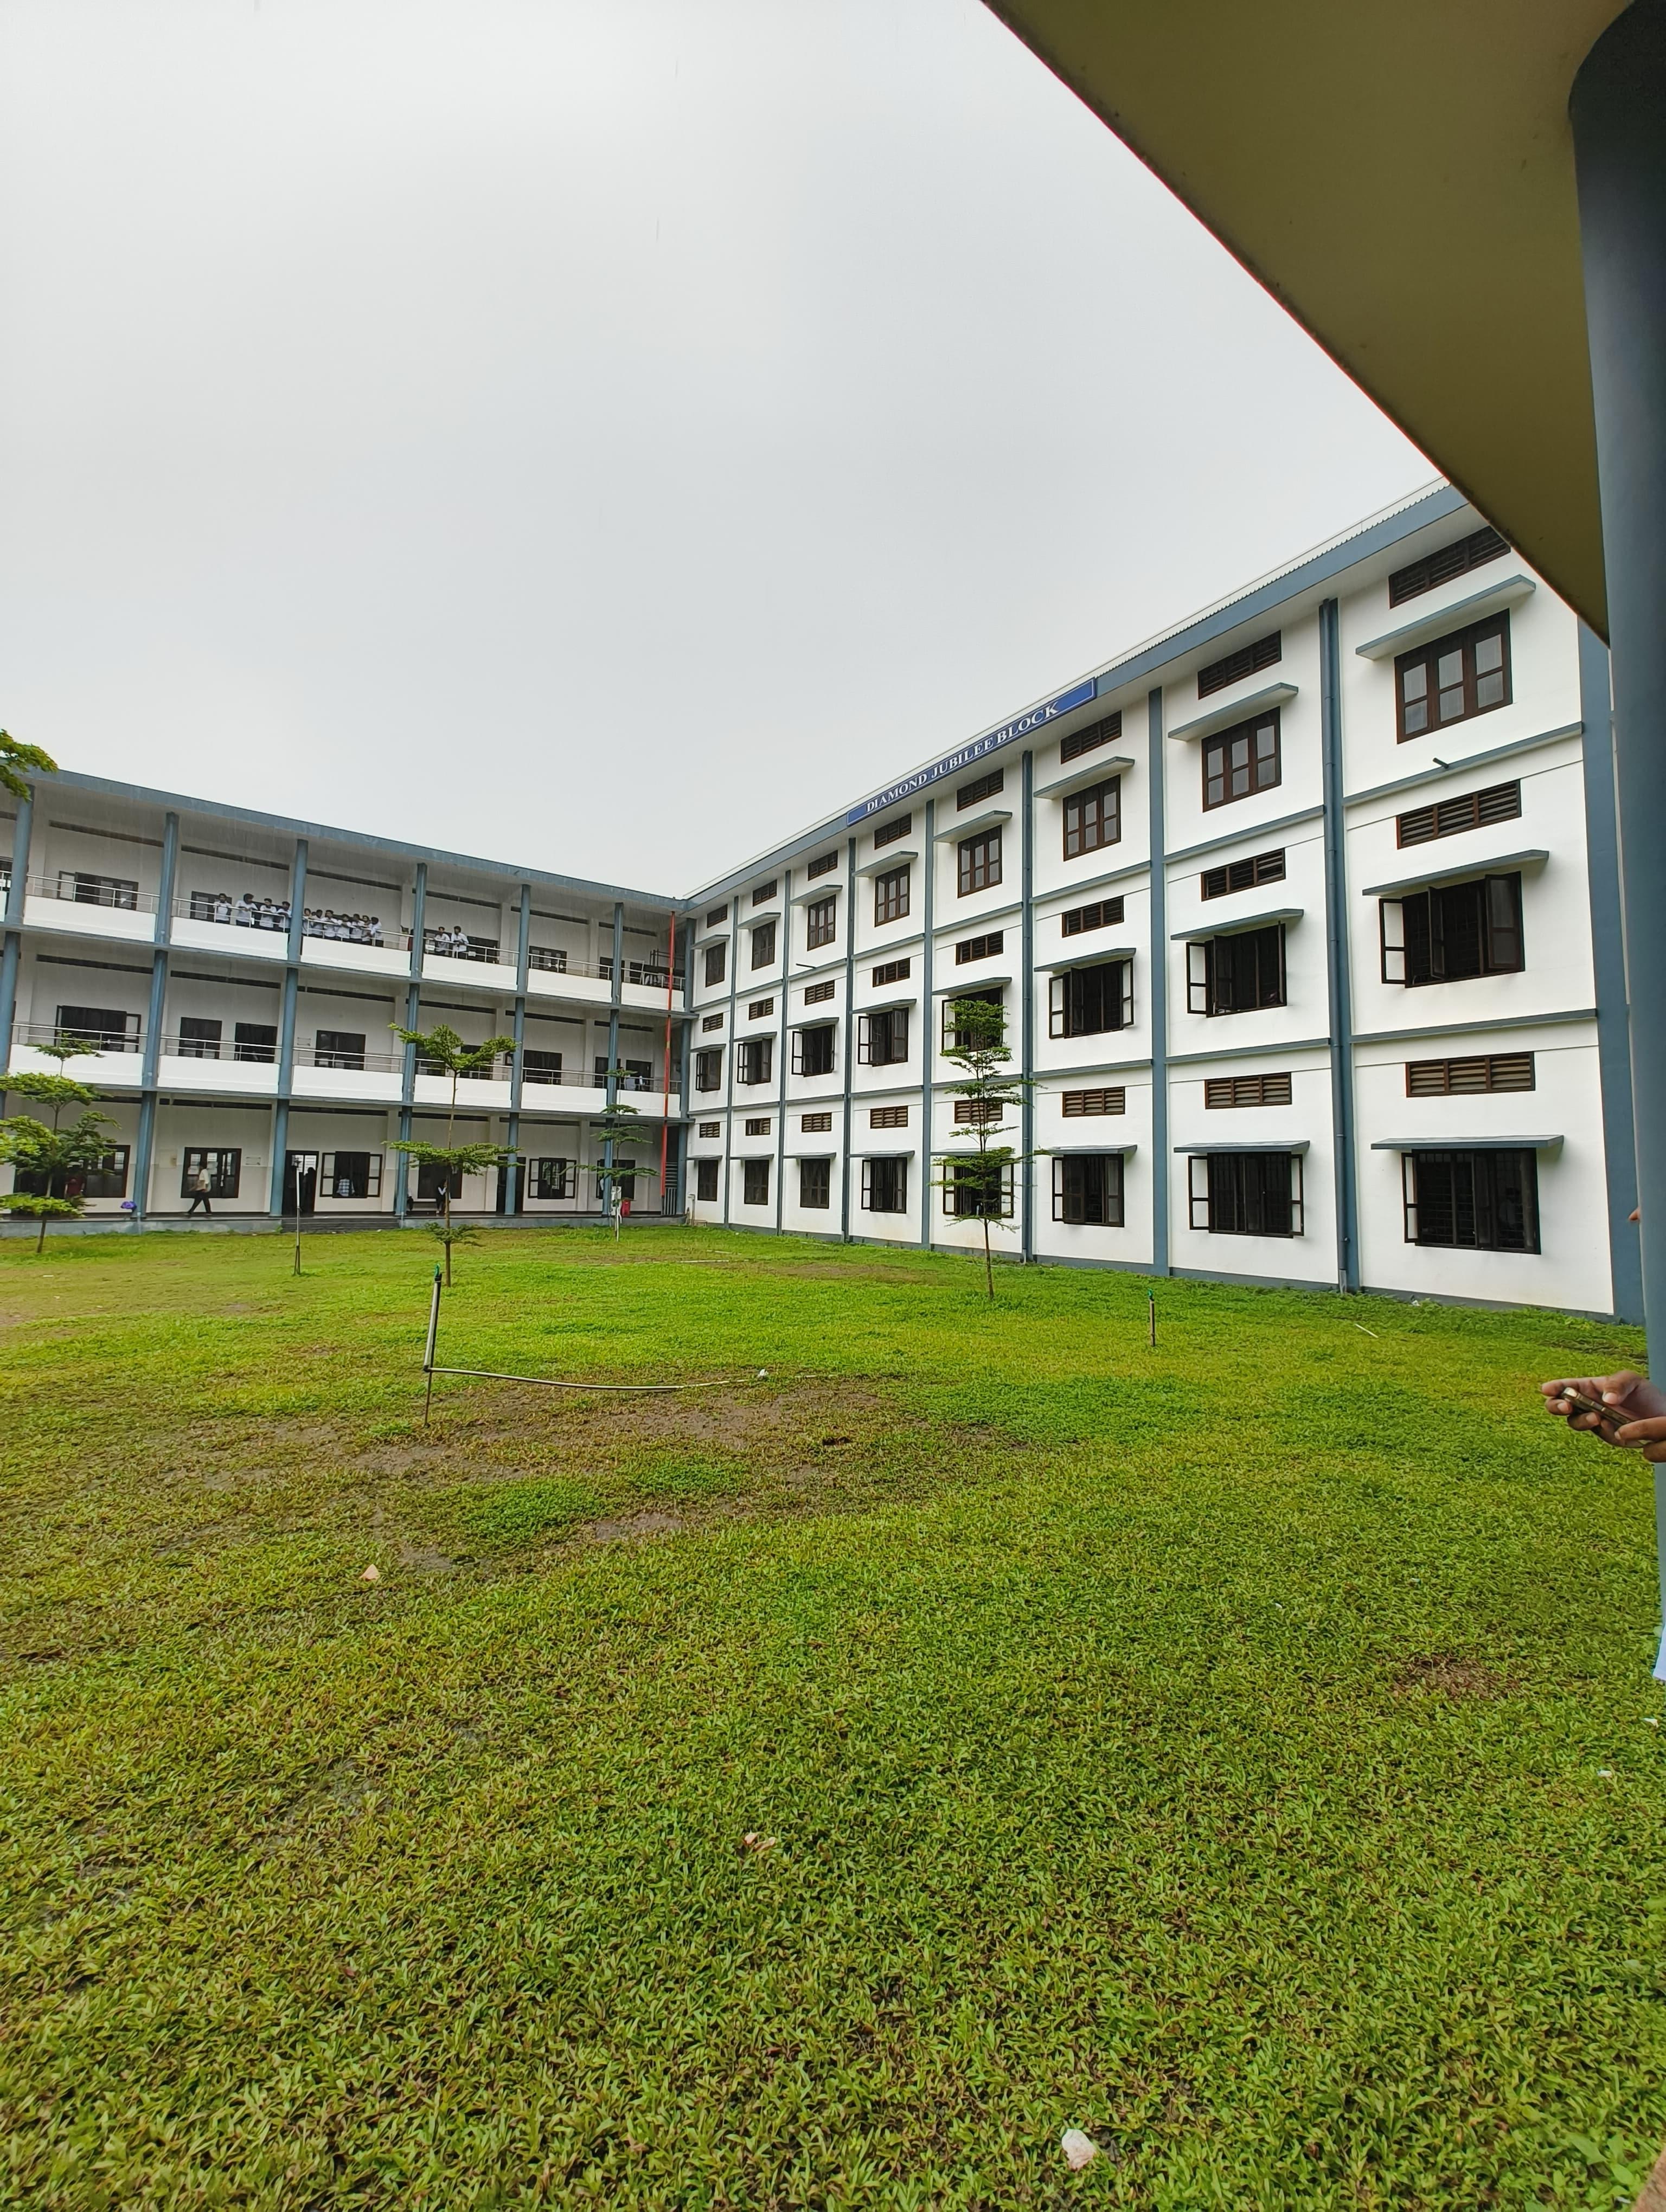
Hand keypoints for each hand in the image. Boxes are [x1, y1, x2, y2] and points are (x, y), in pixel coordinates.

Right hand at [1541, 1370, 1665, 1459]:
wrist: (1663, 1418)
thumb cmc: (1647, 1396)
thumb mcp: (1633, 1381)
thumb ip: (1617, 1384)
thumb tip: (1604, 1398)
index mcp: (1590, 1387)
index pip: (1567, 1385)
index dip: (1554, 1387)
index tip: (1546, 1389)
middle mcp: (1588, 1404)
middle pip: (1560, 1406)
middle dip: (1557, 1406)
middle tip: (1566, 1407)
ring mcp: (1595, 1421)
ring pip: (1574, 1422)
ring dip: (1580, 1420)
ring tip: (1595, 1418)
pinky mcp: (1606, 1435)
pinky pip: (1598, 1434)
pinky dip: (1602, 1430)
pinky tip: (1612, 1426)